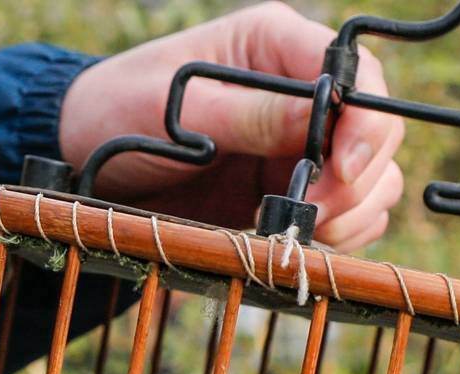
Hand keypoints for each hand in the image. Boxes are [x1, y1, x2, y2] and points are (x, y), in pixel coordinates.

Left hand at [57, 2, 405, 251]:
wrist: (82, 157)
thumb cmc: (119, 113)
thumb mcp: (180, 111)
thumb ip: (253, 115)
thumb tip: (323, 119)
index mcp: (276, 47)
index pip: (358, 79)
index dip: (365, 127)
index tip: (341, 173)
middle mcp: (300, 93)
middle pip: (377, 135)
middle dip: (355, 183)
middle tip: (309, 216)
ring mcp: (297, 144)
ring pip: (371, 182)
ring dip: (350, 216)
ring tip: (297, 231)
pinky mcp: (286, 190)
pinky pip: (343, 216)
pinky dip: (334, 235)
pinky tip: (293, 240)